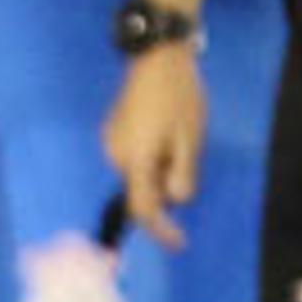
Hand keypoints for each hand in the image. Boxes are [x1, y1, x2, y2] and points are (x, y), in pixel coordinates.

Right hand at [104, 45, 206, 248]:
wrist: (157, 57)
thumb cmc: (178, 97)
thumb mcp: (191, 139)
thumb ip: (183, 174)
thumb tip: (176, 201)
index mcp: (135, 159)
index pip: (144, 209)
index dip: (161, 230)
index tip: (179, 244)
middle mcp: (115, 155)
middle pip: (143, 189)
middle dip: (167, 185)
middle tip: (189, 153)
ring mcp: (110, 142)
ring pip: (139, 173)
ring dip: (160, 168)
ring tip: (179, 135)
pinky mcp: (112, 132)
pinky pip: (134, 157)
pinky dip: (151, 156)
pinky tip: (165, 129)